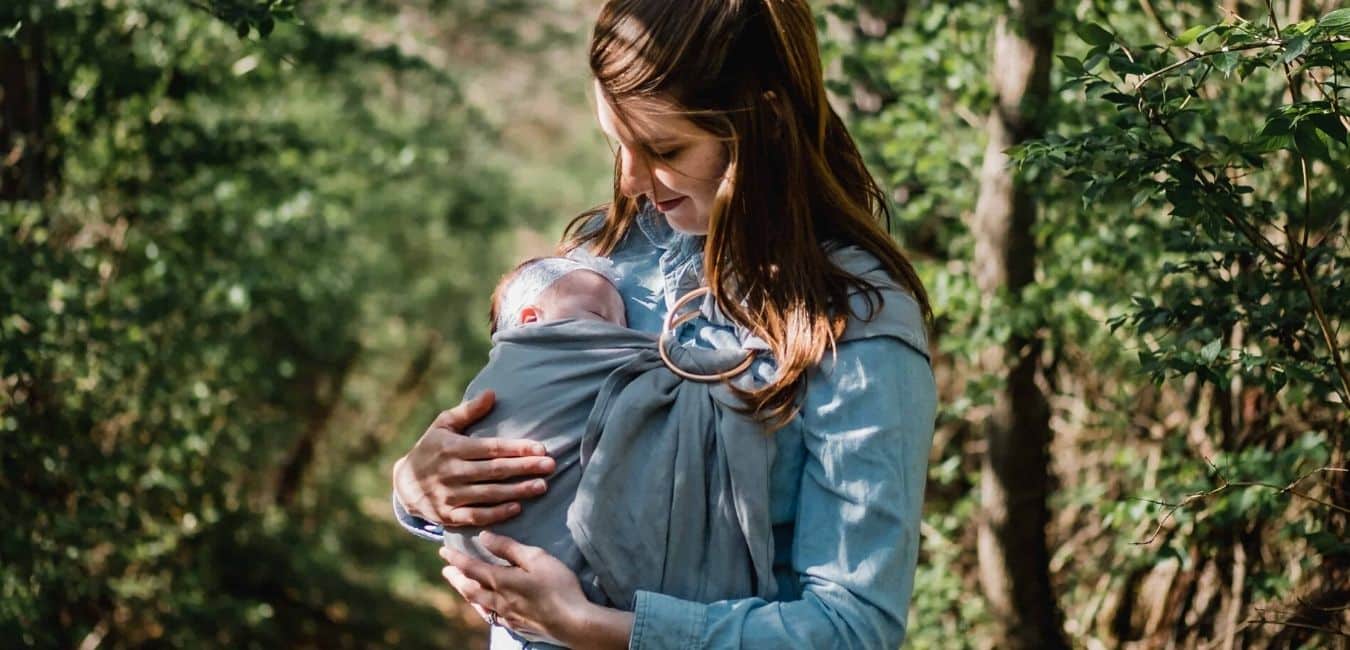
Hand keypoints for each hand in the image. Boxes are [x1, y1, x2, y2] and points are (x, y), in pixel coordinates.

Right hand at [392, 391, 555, 526]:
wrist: (404, 484)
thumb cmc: (430, 449)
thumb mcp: (443, 425)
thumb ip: (468, 411)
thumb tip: (492, 393)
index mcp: (452, 448)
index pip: (491, 448)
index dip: (517, 448)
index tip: (541, 448)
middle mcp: (451, 472)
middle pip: (494, 471)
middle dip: (524, 467)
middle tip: (551, 466)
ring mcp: (449, 496)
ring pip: (489, 494)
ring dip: (517, 491)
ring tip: (542, 486)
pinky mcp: (448, 516)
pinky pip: (476, 516)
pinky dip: (496, 513)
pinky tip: (517, 508)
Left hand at [439, 532, 632, 648]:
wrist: (573, 623)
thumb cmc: (558, 586)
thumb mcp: (536, 558)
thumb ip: (509, 548)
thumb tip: (484, 537)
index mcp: (501, 581)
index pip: (472, 567)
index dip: (456, 558)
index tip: (443, 551)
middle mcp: (498, 600)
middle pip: (470, 588)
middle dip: (456, 578)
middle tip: (445, 570)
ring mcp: (507, 616)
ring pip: (478, 604)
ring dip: (466, 593)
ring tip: (460, 587)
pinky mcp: (517, 626)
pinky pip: (491, 616)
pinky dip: (482, 608)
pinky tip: (486, 609)